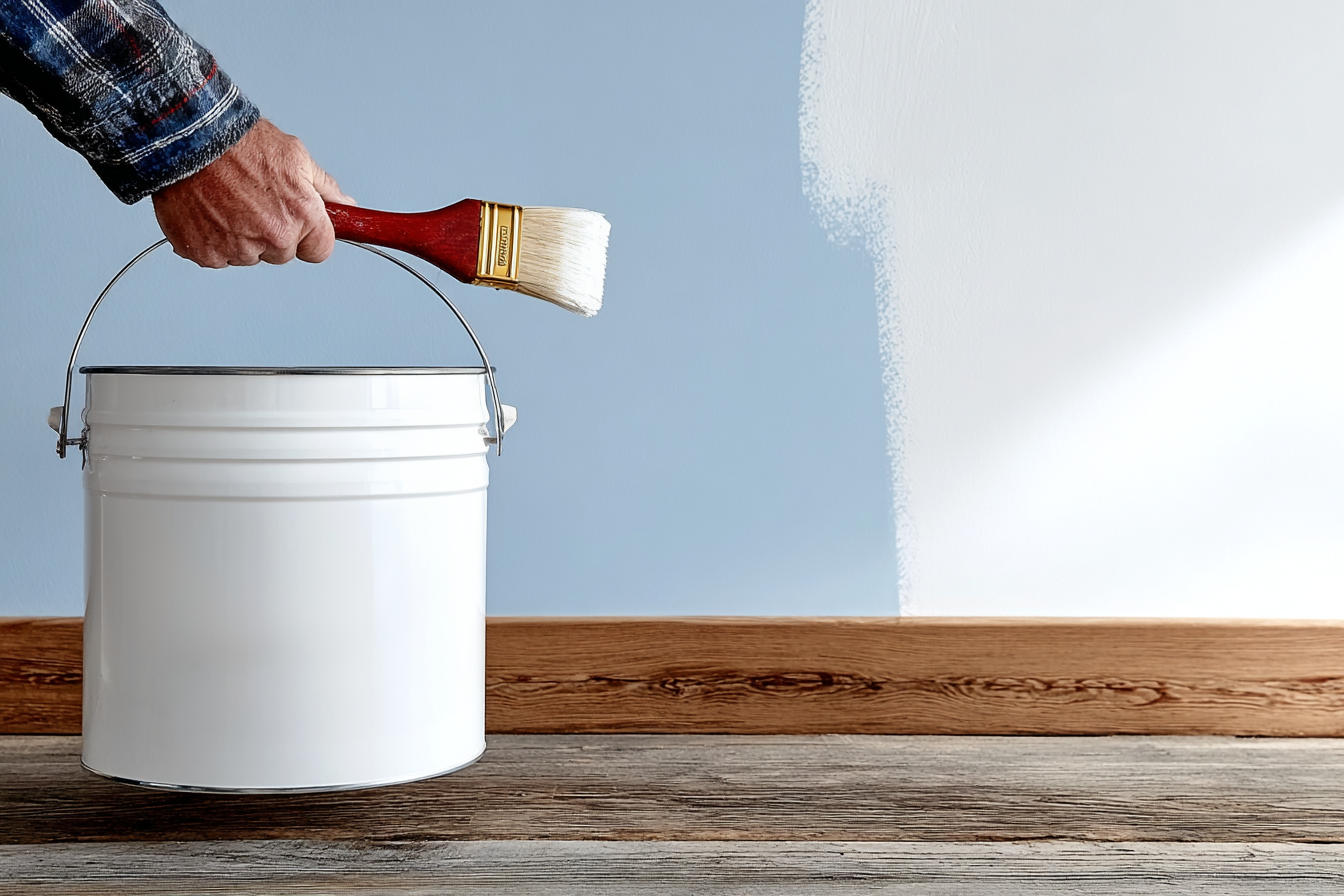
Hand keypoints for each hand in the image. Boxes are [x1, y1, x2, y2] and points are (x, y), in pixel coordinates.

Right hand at [151, 118, 354, 267]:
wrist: (188, 138)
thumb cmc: (239, 142)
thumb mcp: (295, 156)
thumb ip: (324, 188)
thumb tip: (346, 205)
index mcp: (301, 216)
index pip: (320, 251)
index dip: (309, 238)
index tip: (299, 226)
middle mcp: (273, 237)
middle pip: (282, 254)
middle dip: (273, 234)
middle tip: (254, 202)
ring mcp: (238, 248)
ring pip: (249, 256)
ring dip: (242, 237)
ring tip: (227, 201)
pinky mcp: (206, 253)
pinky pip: (217, 257)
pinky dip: (212, 240)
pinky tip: (208, 211)